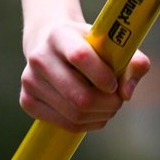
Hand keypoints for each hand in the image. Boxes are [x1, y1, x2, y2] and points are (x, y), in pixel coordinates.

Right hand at [19, 18, 149, 132]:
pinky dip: (86, 124)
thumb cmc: (90, 45)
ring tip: (109, 107)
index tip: (115, 84)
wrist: (53, 45)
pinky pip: (63, 124)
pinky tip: (95, 115)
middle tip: (118, 101)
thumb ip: (132, 61)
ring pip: (73, 113)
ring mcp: (30, 80)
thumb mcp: (112, 43)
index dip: (102, 75)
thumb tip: (127, 94)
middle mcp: (39, 57)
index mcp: (60, 35)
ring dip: (99, 116)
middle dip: (106, 104)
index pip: (80, 57)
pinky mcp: (27, 101)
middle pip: (78, 95)